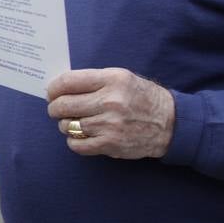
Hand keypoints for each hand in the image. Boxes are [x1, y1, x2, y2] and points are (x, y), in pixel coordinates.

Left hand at [46, 68, 175, 158]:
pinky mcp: (111, 144)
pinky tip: (81, 135)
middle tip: (57, 109)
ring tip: (74, 122)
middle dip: (54, 108)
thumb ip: (93, 80)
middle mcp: (110, 101)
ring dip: (65, 124)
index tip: (51, 93)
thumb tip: (60, 86)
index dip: (53, 88)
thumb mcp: (122, 78)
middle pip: (63, 105)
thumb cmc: (142, 98)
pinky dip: (74, 140)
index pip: (68, 82)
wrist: (172, 123)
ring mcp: (110, 124)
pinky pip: (76, 144)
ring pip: (67, 125)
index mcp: (112, 80)